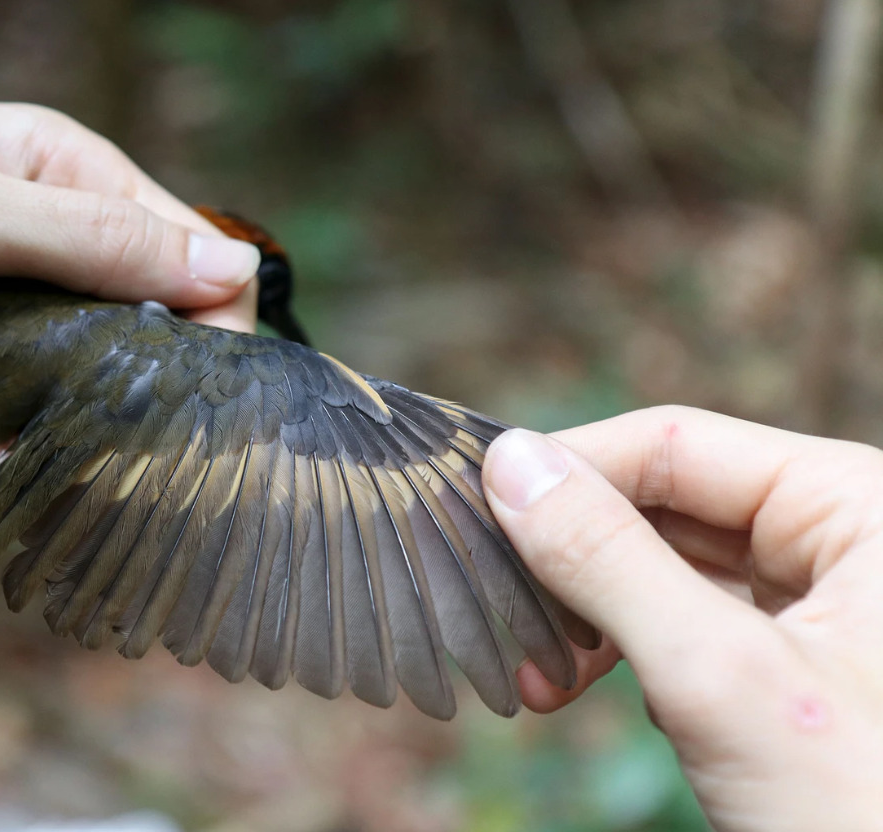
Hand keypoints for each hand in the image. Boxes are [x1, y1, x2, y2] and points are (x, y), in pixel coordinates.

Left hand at [0, 97, 259, 443]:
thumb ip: (90, 243)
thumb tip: (235, 273)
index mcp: (53, 183)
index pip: (178, 257)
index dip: (206, 325)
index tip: (204, 394)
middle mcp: (33, 266)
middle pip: (132, 355)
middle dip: (114, 411)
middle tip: (74, 445)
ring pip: (64, 427)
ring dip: (35, 463)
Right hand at [482, 406, 882, 830]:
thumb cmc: (863, 814)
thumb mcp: (719, 677)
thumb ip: (609, 561)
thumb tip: (507, 463)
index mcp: (859, 505)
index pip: (676, 444)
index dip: (568, 469)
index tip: (472, 505)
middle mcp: (842, 539)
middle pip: (667, 504)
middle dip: (574, 560)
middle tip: (498, 606)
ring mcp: (820, 605)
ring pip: (668, 567)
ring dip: (590, 616)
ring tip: (539, 672)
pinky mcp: (791, 665)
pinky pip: (686, 624)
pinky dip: (623, 653)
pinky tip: (579, 685)